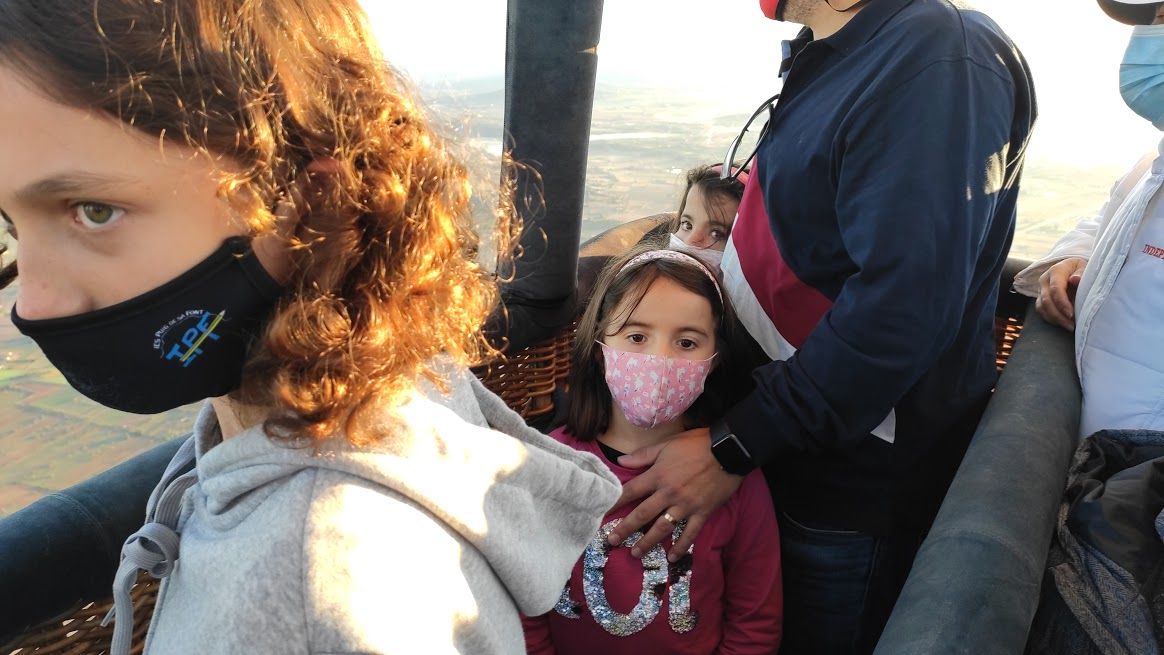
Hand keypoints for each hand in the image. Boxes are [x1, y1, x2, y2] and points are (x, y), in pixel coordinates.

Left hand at [609, 427, 743, 561]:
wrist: (729, 450)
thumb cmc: (697, 444)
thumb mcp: (667, 444)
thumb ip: (643, 455)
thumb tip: (620, 461)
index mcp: (657, 476)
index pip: (630, 492)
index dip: (614, 502)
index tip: (601, 513)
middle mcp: (668, 493)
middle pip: (642, 515)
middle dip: (625, 529)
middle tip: (612, 541)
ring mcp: (685, 505)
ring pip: (662, 528)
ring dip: (648, 542)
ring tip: (636, 553)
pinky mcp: (702, 512)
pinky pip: (690, 533)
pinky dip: (681, 546)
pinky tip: (672, 557)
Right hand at [1035, 257, 1085, 330]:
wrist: (1073, 269)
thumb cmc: (1081, 269)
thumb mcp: (1085, 267)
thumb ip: (1082, 272)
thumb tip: (1075, 279)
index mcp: (1056, 271)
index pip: (1055, 288)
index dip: (1062, 303)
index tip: (1071, 314)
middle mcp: (1044, 280)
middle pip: (1046, 300)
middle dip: (1058, 315)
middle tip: (1071, 325)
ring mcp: (1041, 290)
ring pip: (1042, 308)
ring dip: (1055, 319)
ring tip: (1069, 326)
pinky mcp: (1040, 299)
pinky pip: (1042, 311)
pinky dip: (1051, 319)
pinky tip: (1063, 323)